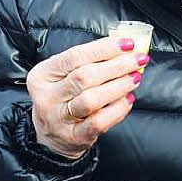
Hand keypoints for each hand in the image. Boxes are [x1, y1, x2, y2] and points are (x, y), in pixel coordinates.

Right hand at [26, 36, 147, 158]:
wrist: (52, 135)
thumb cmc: (65, 97)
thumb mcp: (66, 75)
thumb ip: (91, 61)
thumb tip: (126, 48)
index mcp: (42, 75)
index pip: (75, 56)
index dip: (104, 48)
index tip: (128, 44)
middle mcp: (46, 97)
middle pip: (84, 76)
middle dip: (117, 66)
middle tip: (139, 60)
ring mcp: (59, 119)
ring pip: (91, 99)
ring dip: (119, 86)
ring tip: (136, 77)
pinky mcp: (74, 137)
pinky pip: (99, 122)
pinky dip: (118, 109)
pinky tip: (128, 99)